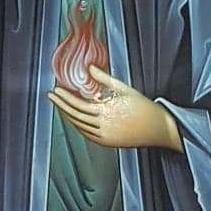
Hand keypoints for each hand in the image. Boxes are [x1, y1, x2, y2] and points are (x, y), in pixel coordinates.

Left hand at [49, 66, 181, 149]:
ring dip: (68, 116)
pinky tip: (74, 119)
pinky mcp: (107, 142)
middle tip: (52, 96)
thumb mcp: (125, 89)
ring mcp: (104, 136)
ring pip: (79, 126)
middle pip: (75, 116)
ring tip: (61, 106)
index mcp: (106, 112)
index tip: (56, 91)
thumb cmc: (144, 108)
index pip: (78, 104)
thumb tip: (89, 68)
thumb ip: (104, 79)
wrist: (158, 128)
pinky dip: (78, 126)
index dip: (65, 98)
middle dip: (62, 106)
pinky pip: (87, 134)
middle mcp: (103, 126)